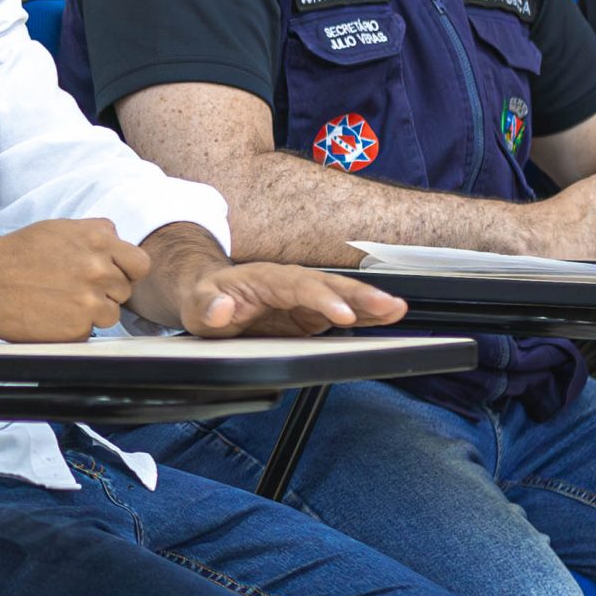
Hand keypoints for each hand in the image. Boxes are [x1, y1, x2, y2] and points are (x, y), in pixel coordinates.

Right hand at [0, 218, 150, 340]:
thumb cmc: (13, 255)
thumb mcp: (57, 229)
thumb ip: (93, 235)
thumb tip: (115, 243)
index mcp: (97, 239)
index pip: (139, 262)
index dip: (125, 271)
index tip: (110, 276)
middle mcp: (99, 267)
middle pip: (126, 289)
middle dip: (107, 292)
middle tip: (76, 291)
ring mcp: (90, 299)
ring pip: (112, 313)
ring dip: (92, 313)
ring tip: (60, 304)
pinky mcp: (78, 328)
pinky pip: (89, 332)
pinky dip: (73, 329)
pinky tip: (50, 316)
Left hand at [154, 257, 410, 338]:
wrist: (208, 297)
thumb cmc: (205, 300)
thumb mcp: (197, 306)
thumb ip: (207, 307)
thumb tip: (221, 308)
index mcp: (267, 279)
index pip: (300, 287)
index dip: (323, 300)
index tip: (342, 315)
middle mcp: (291, 284)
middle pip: (331, 287)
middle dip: (361, 297)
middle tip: (390, 307)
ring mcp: (304, 300)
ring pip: (343, 297)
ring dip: (371, 303)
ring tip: (399, 310)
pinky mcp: (310, 315)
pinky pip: (343, 313)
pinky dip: (366, 315)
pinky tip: (389, 317)